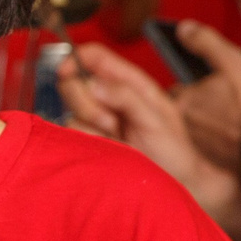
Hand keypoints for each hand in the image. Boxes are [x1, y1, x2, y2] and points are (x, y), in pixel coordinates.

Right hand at [57, 44, 240, 208]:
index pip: (94, 57)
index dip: (76, 57)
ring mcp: (97, 120)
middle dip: (85, 100)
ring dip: (91, 126)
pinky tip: (109, 148)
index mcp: (130, 83)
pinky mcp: (88, 141)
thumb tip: (92, 84)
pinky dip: (88, 141)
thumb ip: (126, 96)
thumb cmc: (173, 151)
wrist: (174, 183)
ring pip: (71, 111)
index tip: (66, 70)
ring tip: (117, 138)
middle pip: (74, 82)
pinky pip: (71, 134)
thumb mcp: (156, 118)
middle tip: (111, 121)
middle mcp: (110, 98)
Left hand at [171, 24, 240, 173]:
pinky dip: (220, 144)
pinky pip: (210, 150)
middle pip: (188, 111)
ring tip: (238, 123)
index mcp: (183, 100)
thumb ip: (207, 44)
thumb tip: (183, 28)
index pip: (181, 89)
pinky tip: (240, 141)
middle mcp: (181, 126)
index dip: (200, 86)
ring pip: (199, 130)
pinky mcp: (208, 166)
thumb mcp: (235, 64)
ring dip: (212, 126)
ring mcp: (194, 148)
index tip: (217, 88)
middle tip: (231, 106)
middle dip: (204, 107)